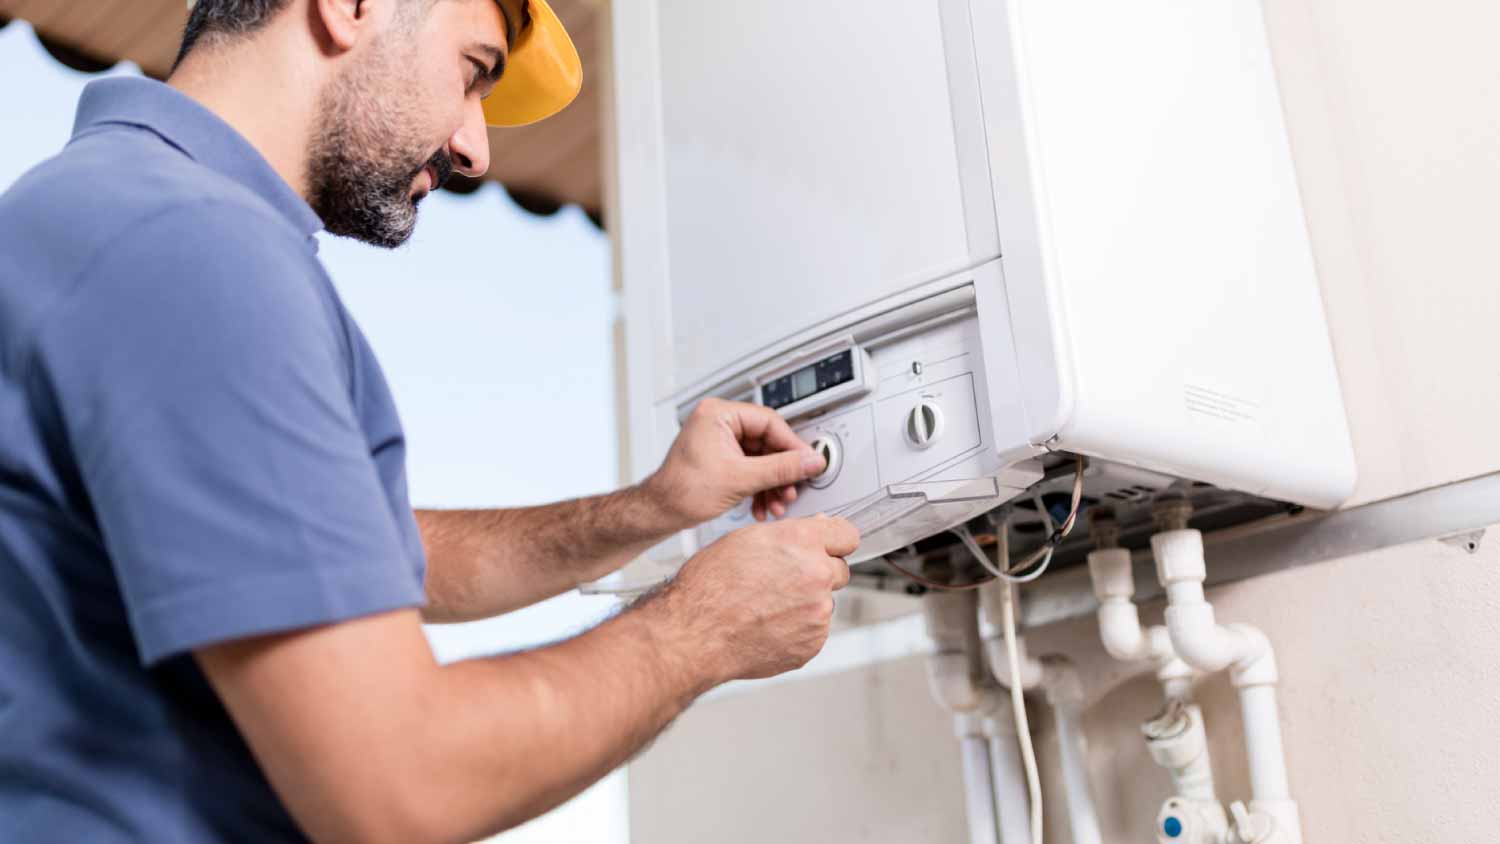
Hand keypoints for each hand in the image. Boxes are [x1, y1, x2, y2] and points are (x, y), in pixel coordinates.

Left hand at [645, 398, 827, 525]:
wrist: (659, 513)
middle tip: (793, 488)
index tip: (809, 462)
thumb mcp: (741, 479)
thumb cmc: (682, 491)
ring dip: (772, 483)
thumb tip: (811, 461)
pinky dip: (760, 486)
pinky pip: (751, 467)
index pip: (769, 422)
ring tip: (778, 503)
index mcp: (718, 414)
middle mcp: (719, 422)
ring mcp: (719, 440)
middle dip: (781, 471)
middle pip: (767, 442)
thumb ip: (781, 469)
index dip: (792, 446)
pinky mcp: (721, 457)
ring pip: (761, 458)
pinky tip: (763, 505)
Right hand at [657, 515, 859, 682]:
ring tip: (767, 607)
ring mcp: (817, 612)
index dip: (835, 541)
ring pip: (824, 602)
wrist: (695, 633)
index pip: (847, 535)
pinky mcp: (812, 643)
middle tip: (785, 580)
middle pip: (840, 570)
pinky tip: (768, 625)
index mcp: (801, 542)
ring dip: (806, 603)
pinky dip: (798, 629)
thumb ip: (790, 534)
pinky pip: (815, 630)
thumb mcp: (745, 539)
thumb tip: (815, 530)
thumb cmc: (709, 586)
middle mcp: (816, 575)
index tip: (831, 547)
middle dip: (820, 573)